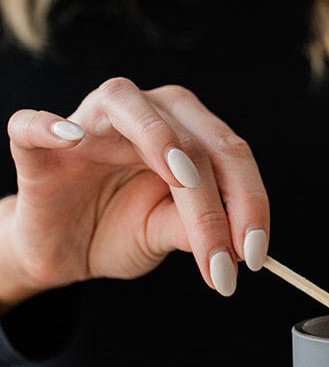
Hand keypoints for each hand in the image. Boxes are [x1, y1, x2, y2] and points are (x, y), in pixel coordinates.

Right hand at [1, 77, 269, 308]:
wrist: (64, 247)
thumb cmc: (122, 228)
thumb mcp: (169, 234)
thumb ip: (197, 229)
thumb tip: (239, 246)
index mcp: (186, 133)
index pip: (230, 155)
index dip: (251, 202)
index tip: (257, 256)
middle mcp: (144, 114)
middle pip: (191, 139)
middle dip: (215, 202)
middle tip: (227, 259)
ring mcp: (88, 121)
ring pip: (127, 107)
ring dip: (158, 139)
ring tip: (183, 179)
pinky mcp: (36, 146)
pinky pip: (33, 124)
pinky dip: (49, 124)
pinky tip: (71, 137)